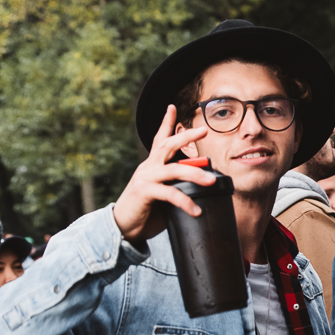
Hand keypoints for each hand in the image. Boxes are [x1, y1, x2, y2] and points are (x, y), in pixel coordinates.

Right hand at [112, 105, 217, 241]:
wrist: (122, 227)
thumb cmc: (146, 211)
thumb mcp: (164, 196)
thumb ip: (178, 187)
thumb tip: (202, 186)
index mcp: (152, 166)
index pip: (159, 140)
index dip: (165, 123)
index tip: (171, 107)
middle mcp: (148, 168)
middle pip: (167, 146)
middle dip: (186, 136)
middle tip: (204, 131)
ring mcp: (145, 178)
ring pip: (173, 170)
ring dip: (195, 173)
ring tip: (211, 181)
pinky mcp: (143, 192)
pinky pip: (169, 193)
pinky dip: (185, 201)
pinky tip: (196, 210)